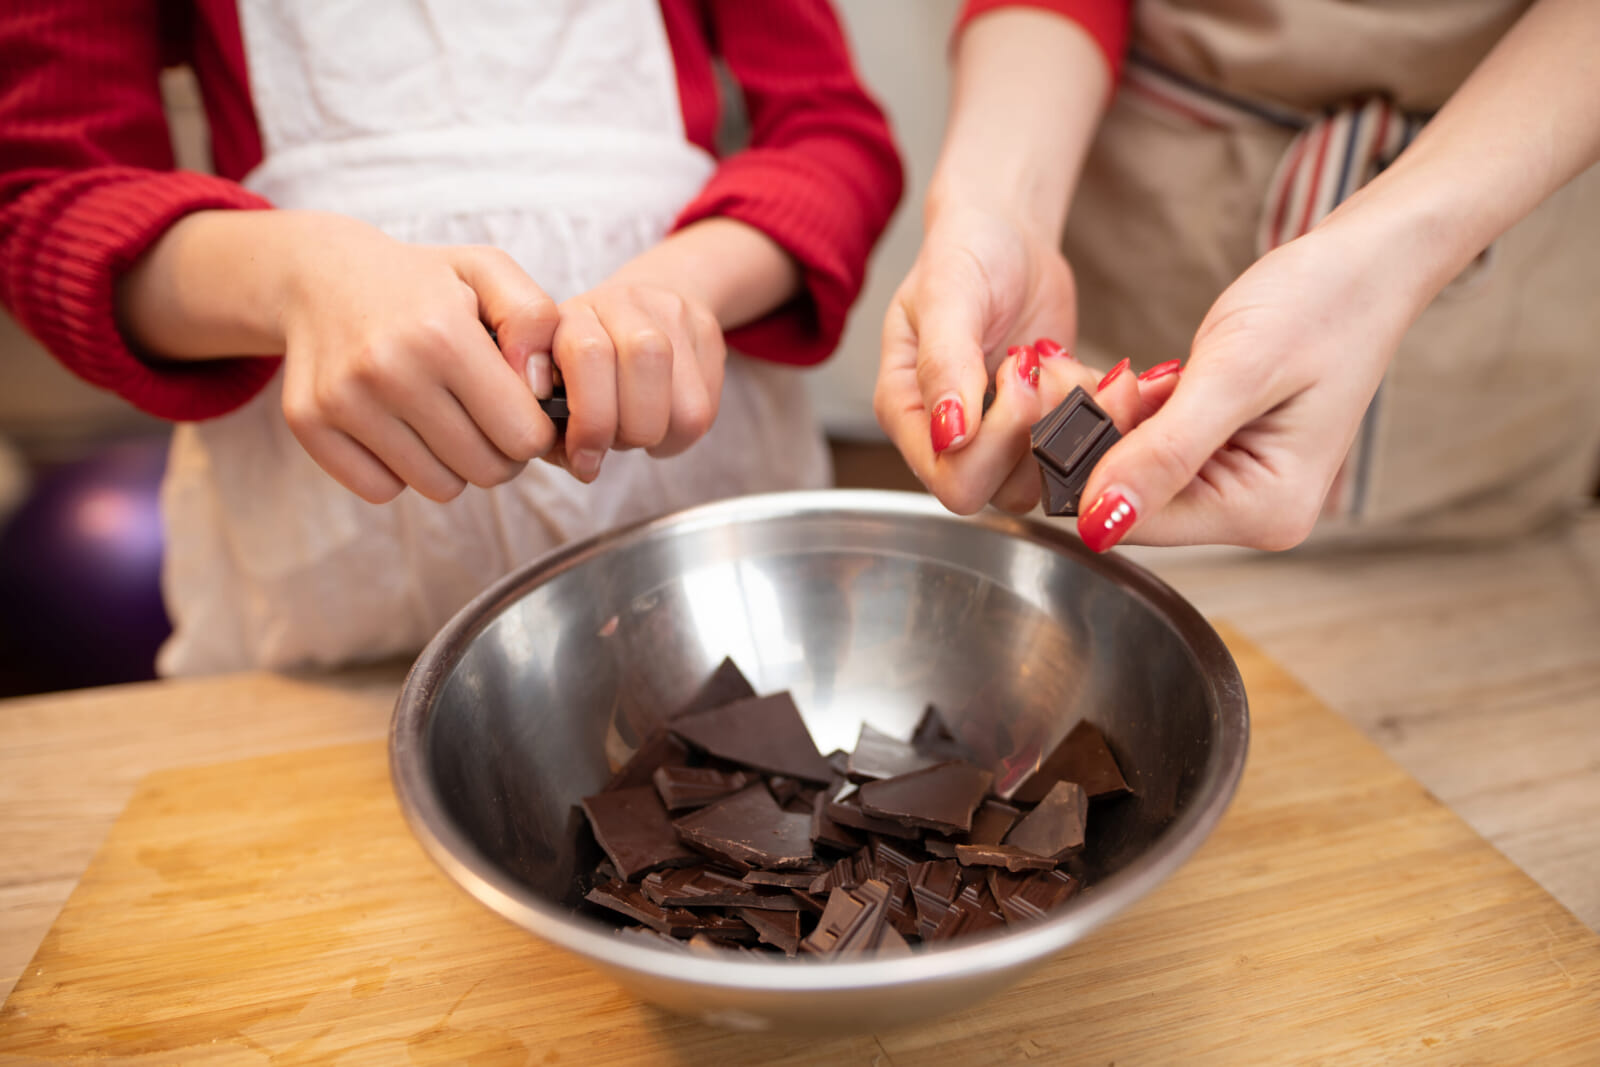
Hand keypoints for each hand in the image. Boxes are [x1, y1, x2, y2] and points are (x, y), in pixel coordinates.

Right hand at [277, 215, 558, 503]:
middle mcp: (388, 369)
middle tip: (486, 419)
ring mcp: (343, 400)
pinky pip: (382, 490)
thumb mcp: (489, 272)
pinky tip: (398, 428)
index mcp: (443, 334)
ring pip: (438, 487)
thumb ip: (536, 320)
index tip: (523, 411)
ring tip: (443, 419)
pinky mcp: (309, 423)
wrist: (321, 275)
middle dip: (500, 452)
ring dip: (452, 464)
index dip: (535, 430)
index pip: (524, 436)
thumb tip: (539, 388)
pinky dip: (399, 470)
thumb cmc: (422, 283)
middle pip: (486, 470)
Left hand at [546, 279, 725, 482]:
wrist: (642, 301)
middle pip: (644, 361)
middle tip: (617, 442)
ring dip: (662, 436)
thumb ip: (555, 424)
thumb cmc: (585, 363)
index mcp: (573, 315)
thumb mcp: (554, 383)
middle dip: (632, 429)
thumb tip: (582, 464)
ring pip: (686, 399)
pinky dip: (683, 434)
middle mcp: (624, 303)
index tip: (584, 456)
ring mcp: (672, 314)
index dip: (589, 419)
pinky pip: (708, 406)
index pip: (588, 354)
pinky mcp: (708, 332)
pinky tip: (663, 424)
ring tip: (640, 433)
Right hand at [875, 199, 1104, 513]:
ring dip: (1074, 422)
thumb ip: (944, 364)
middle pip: (1001, 492)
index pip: (952, 479)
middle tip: (1043, 363)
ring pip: (1047, 481)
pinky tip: (1103, 374)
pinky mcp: (1045, 428)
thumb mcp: (948, 295)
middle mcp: (950, 438)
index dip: (997, 442)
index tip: (1015, 368)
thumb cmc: (964, 254)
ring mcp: (1000, 439)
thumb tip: (949, 435)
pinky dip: (1104, 417)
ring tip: (1066, 362)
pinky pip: (1083, 455)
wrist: (1006, 235)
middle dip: (1040, 428)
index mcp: (908, 412)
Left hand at [1075, 224, 1418, 550]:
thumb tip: (1099, 523)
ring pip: (1133, 469)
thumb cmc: (1322, 304)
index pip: (1139, 519)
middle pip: (1134, 496)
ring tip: (1096, 369)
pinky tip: (1130, 377)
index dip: (1084, 467)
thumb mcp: (1235, 372)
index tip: (1053, 402)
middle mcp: (1251, 511)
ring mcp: (1237, 484)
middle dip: (1094, 437)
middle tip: (1064, 373)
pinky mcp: (1222, 455)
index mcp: (1263, 510)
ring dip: (1107, 418)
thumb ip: (1166, 452)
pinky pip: (1151, 446)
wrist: (1365, 263)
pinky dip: (1129, 410)